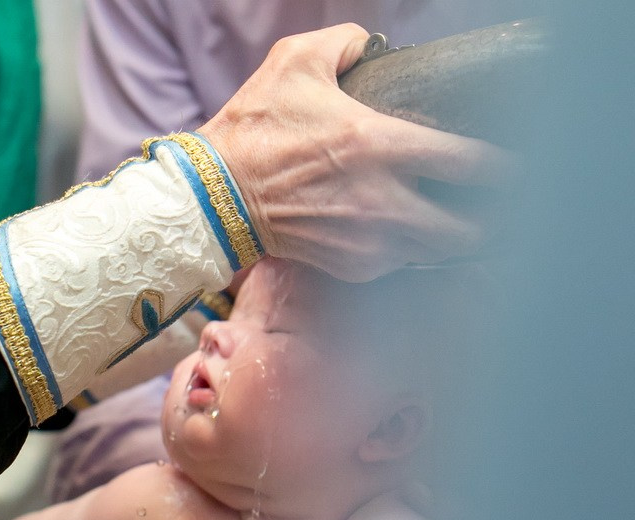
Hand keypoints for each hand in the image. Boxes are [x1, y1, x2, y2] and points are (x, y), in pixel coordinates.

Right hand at [199, 24, 513, 280]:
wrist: (212, 196)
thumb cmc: (253, 127)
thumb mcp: (295, 61)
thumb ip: (345, 43)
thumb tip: (370, 44)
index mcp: (380, 145)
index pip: (470, 164)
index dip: (506, 168)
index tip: (518, 166)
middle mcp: (382, 201)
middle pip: (467, 229)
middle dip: (492, 221)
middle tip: (498, 208)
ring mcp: (365, 240)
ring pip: (436, 254)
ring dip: (452, 241)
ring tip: (459, 226)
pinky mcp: (346, 265)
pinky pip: (397, 266)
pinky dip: (407, 253)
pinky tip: (405, 237)